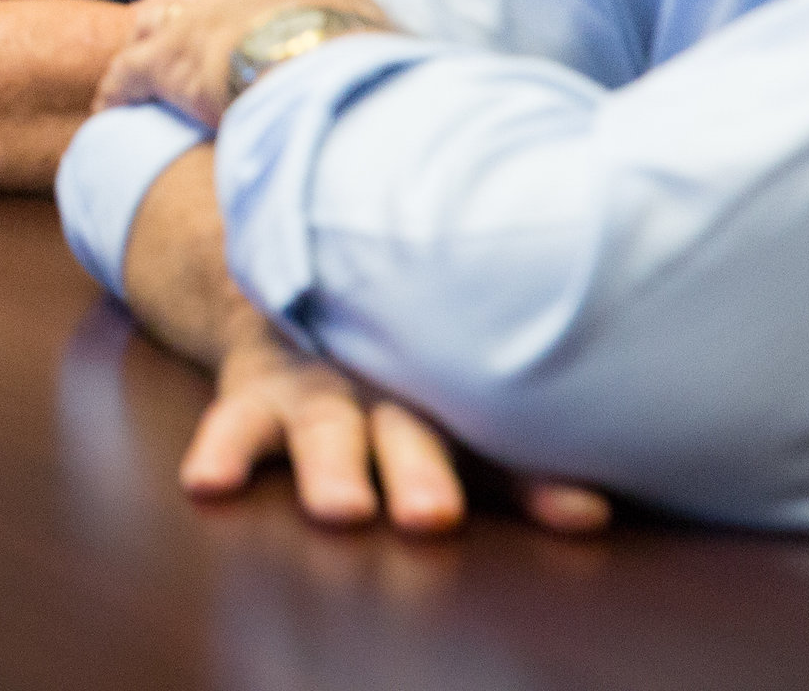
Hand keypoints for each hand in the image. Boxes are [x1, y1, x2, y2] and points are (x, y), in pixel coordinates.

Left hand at [96, 0, 388, 127]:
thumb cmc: (366, 65)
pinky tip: (107, 112)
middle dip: (200, 29)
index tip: (254, 43)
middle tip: (197, 58)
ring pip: (158, 28)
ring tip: (144, 83)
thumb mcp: (392, 51)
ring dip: (152, 54)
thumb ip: (390, 61)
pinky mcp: (165, 60)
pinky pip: (128, 73)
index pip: (269, 1)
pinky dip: (118, 92)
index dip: (256, 23)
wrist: (318, 62)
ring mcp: (201, 23)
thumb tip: (412, 86)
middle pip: (209, 5)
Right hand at [186, 318, 609, 537]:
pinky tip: (206, 482)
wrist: (295, 290)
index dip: (538, 482)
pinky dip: (221, 449)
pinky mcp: (256, 392)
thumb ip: (514, 455)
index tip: (581, 514)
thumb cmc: (399, 372)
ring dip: (333, 468)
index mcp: (447, 399)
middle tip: (434, 517)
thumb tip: (601, 511)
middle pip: (410, 433)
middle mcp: (387, 393)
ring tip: (341, 508)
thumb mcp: (452, 398)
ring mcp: (317, 389)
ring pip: (326, 430)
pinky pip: (234, 421)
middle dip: (421, 473)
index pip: (501, 445)